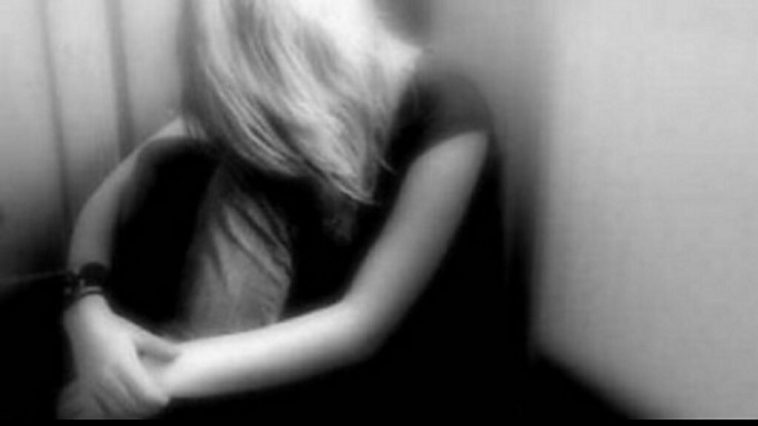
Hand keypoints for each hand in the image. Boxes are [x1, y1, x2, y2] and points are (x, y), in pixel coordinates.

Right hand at [61, 295, 180, 418]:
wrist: (85, 323)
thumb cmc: (115, 328)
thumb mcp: (139, 334)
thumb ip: (159, 347)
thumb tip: (178, 355)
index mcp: (124, 364)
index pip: (144, 393)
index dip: (156, 401)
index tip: (164, 400)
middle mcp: (108, 378)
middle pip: (131, 405)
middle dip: (147, 408)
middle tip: (156, 405)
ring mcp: (95, 384)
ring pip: (116, 409)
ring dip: (131, 412)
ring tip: (142, 407)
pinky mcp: (85, 387)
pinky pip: (98, 408)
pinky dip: (112, 412)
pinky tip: (122, 409)